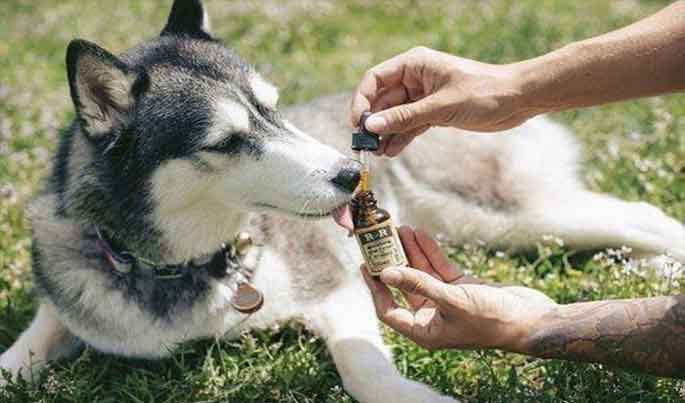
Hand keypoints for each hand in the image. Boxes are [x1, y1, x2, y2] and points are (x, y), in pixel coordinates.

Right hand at [350, 46, 533, 155]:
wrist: (517, 100)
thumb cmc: (484, 92)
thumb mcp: (441, 106)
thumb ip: (405, 117)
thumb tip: (372, 126)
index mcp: (414, 64)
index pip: (375, 79)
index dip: (362, 100)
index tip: (357, 124)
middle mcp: (415, 79)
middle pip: (382, 100)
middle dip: (372, 122)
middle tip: (364, 145)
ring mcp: (423, 96)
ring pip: (395, 115)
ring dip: (385, 133)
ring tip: (376, 153)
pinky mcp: (433, 112)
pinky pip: (409, 125)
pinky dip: (400, 138)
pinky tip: (391, 152)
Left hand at [361, 227, 555, 350]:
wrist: (531, 319)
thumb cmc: (493, 319)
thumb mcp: (452, 300)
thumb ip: (419, 284)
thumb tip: (387, 272)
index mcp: (425, 331)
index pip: (389, 311)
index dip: (376, 288)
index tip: (367, 266)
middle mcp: (432, 317)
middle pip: (404, 286)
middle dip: (393, 262)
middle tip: (381, 240)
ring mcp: (446, 301)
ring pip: (421, 273)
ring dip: (410, 252)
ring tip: (400, 228)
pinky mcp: (461, 287)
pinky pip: (439, 267)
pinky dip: (430, 251)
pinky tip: (419, 234)